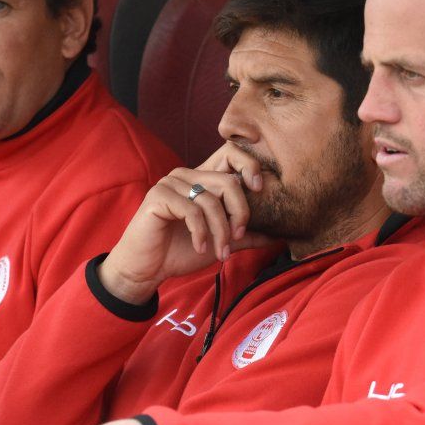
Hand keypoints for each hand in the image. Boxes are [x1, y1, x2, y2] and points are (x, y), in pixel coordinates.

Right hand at [98, 143, 272, 302]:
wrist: (147, 269)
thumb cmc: (181, 252)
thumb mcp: (220, 242)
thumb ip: (246, 235)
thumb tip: (278, 235)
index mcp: (202, 179)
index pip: (231, 155)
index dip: (250, 166)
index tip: (260, 190)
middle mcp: (187, 175)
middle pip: (229, 182)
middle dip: (240, 213)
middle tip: (237, 238)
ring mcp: (171, 183)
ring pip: (211, 200)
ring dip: (221, 231)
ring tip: (220, 253)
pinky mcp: (158, 196)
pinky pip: (191, 210)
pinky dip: (201, 233)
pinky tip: (201, 248)